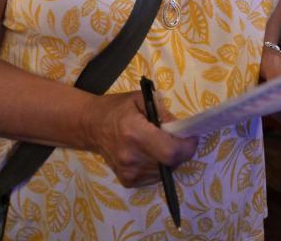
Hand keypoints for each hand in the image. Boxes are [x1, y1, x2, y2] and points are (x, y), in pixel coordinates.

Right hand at [82, 91, 196, 187]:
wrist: (90, 125)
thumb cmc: (116, 108)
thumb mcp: (141, 99)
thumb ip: (163, 113)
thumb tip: (181, 129)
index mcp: (135, 133)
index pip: (171, 152)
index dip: (187, 146)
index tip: (190, 137)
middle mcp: (131, 157)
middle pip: (171, 163)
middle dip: (179, 151)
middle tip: (174, 138)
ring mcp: (128, 172)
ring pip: (165, 171)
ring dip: (168, 159)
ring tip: (157, 144)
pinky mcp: (127, 181)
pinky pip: (154, 177)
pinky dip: (158, 166)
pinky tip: (147, 153)